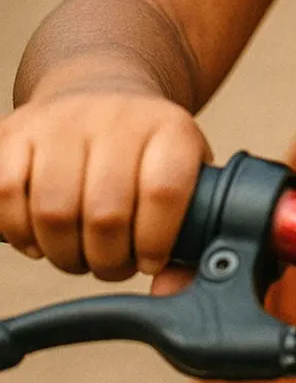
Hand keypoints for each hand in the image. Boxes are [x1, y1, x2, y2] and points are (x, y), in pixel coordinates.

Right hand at [0, 92, 210, 282]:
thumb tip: (168, 292)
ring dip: (63, 253)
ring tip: (76, 253)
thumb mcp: (186, 180)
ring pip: (53, 210)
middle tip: (110, 263)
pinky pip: (7, 193)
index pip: (165, 191)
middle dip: (106, 260)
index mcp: (170, 130)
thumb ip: (190, 240)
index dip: (154, 241)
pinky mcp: (16, 130)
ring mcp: (63, 121)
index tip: (149, 259)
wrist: (100, 90)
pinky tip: (38, 237)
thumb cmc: (146, 154)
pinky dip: (19, 231)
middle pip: (105, 213)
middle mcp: (117, 118)